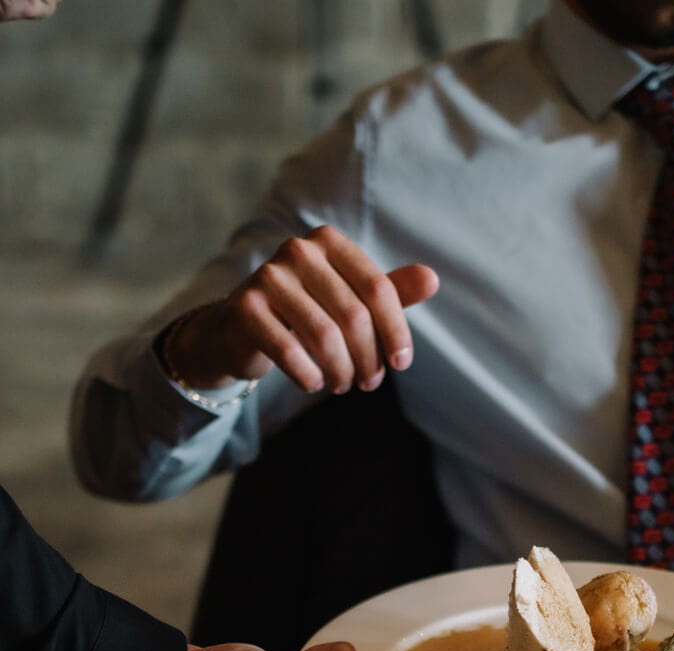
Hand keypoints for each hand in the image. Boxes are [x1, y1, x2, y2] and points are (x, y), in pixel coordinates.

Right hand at [166, 226, 438, 394]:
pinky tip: (315, 383)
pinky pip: (289, 350)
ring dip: (341, 370)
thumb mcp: (349, 301)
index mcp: (328, 242)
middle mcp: (298, 250)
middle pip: (353, 315)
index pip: (377, 288)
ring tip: (344, 385)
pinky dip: (309, 375)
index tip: (401, 364)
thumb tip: (432, 279)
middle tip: (369, 383)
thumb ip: (389, 292)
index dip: (395, 330)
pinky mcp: (245, 307)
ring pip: (324, 336)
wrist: (241, 328)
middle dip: (368, 357)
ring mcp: (268, 276)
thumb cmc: (306, 313)